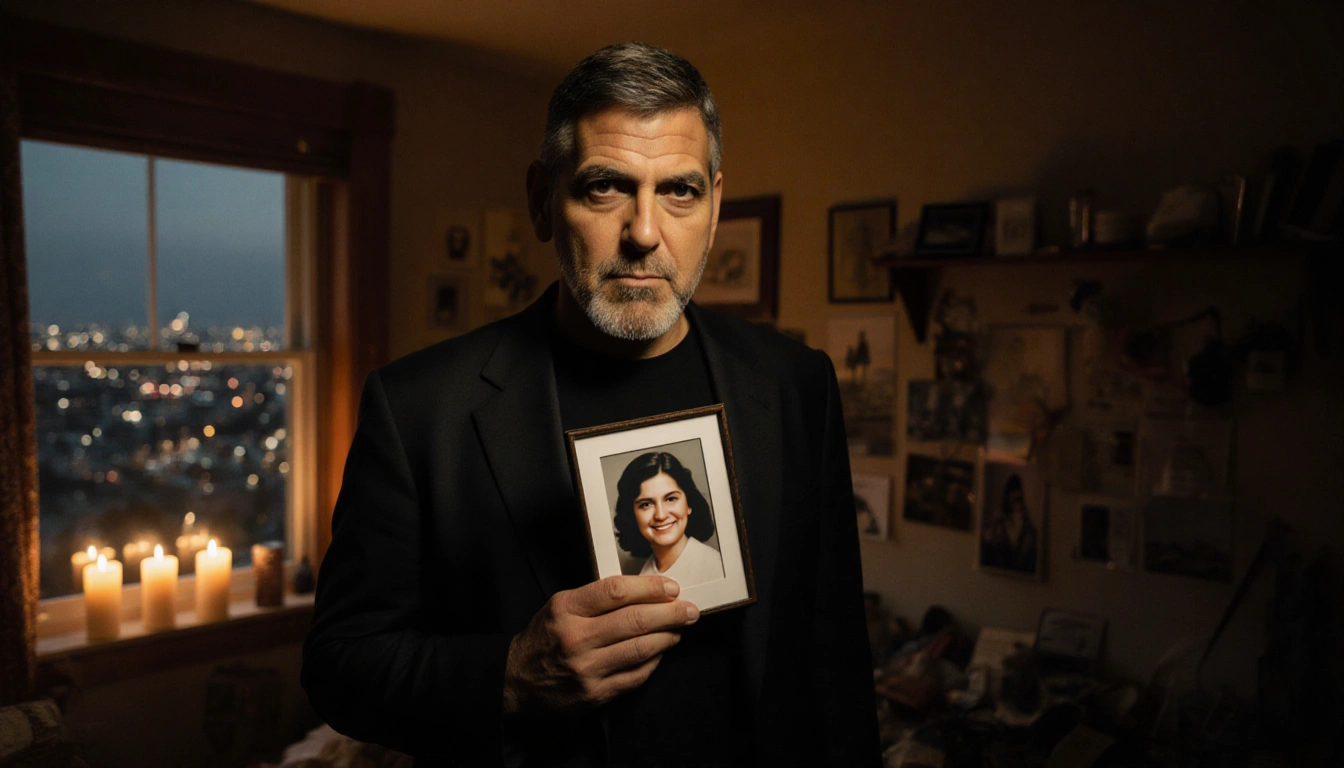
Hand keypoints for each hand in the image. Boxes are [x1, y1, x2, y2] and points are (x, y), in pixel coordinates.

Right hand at [502, 575, 698, 714]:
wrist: (517, 681)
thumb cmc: (545, 637)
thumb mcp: (560, 605)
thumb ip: (596, 597)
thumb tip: (645, 591)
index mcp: (566, 609)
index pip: (616, 591)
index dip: (650, 587)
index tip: (671, 587)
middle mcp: (576, 638)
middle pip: (634, 620)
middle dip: (670, 612)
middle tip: (689, 609)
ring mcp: (587, 669)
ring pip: (641, 649)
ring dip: (668, 636)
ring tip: (679, 628)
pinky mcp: (596, 694)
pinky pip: (636, 675)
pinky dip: (654, 661)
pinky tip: (661, 651)